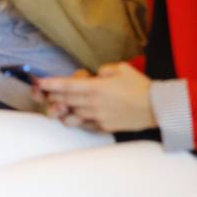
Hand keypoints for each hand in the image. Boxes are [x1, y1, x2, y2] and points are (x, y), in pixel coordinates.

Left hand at [39, 63, 156, 133]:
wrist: (156, 108)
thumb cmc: (139, 85)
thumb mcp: (121, 68)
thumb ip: (103, 70)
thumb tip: (94, 75)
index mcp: (96, 87)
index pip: (67, 85)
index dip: (51, 84)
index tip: (39, 82)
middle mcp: (93, 103)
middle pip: (66, 100)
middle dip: (52, 96)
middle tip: (43, 93)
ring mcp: (98, 117)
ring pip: (72, 115)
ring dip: (63, 109)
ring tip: (60, 105)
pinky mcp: (104, 127)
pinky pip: (84, 125)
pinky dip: (77, 120)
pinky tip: (77, 115)